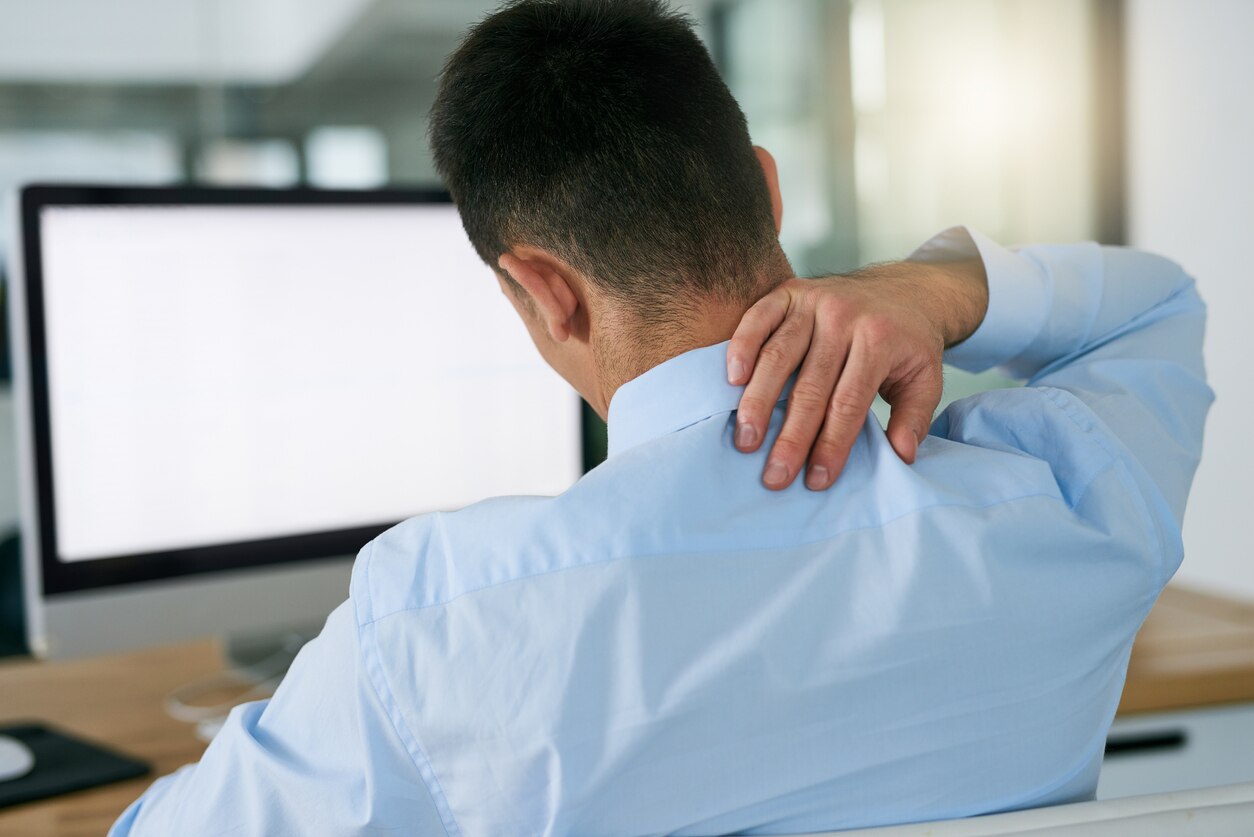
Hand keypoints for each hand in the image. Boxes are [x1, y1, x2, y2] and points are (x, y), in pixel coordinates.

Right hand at [727, 260, 986, 490]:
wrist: (901, 289)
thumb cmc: (906, 344)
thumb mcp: (927, 378)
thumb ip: (914, 418)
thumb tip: (901, 455)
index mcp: (879, 340)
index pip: (849, 402)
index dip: (832, 443)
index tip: (817, 479)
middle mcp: (843, 317)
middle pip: (810, 386)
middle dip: (791, 436)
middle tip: (774, 476)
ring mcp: (813, 301)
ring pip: (778, 355)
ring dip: (759, 401)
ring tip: (746, 440)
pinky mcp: (789, 291)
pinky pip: (758, 318)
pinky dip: (742, 346)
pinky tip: (732, 381)